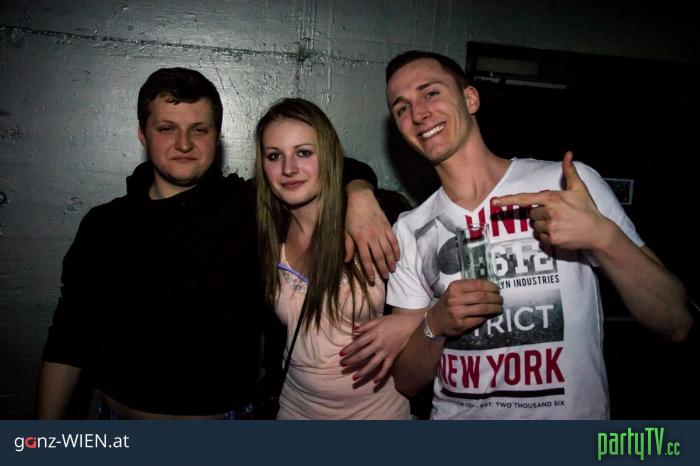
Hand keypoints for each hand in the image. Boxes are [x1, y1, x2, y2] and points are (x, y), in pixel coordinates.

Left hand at [339, 312, 422, 383]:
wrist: (409, 324)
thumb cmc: (392, 320)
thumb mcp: (378, 319)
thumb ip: (366, 325)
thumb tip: (353, 330)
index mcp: (374, 333)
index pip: (358, 343)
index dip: (349, 349)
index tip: (341, 354)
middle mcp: (379, 344)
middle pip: (363, 355)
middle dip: (351, 361)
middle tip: (343, 365)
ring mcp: (386, 351)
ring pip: (373, 364)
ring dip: (363, 372)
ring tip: (354, 378)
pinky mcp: (393, 356)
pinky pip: (386, 368)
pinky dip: (381, 375)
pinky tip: (374, 381)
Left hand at [345, 180, 399, 282]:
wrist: (361, 199)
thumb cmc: (351, 216)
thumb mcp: (346, 231)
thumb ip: (348, 247)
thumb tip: (346, 261)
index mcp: (361, 240)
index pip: (366, 259)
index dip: (370, 271)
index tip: (373, 280)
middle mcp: (372, 237)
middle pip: (379, 257)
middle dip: (383, 268)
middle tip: (385, 277)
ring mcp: (381, 232)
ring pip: (388, 250)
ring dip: (391, 261)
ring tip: (393, 269)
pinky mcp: (387, 227)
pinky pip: (394, 240)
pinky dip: (396, 249)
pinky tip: (397, 257)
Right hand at [428, 279, 502, 336]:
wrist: (434, 321)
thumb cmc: (447, 303)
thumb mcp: (454, 291)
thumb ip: (469, 288)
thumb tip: (491, 287)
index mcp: (455, 287)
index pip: (478, 284)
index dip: (491, 286)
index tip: (497, 289)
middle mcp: (455, 298)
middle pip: (483, 296)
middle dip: (496, 298)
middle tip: (501, 299)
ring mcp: (458, 312)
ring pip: (483, 308)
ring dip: (495, 308)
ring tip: (499, 308)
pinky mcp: (461, 324)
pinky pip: (479, 319)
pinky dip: (486, 317)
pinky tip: (489, 315)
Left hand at [491, 151, 611, 250]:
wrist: (598, 232)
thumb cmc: (587, 209)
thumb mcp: (579, 188)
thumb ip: (569, 171)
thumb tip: (568, 153)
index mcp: (552, 198)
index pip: (526, 199)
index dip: (508, 200)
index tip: (494, 202)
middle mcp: (549, 212)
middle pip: (531, 214)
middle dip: (540, 214)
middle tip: (556, 214)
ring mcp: (551, 227)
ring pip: (535, 227)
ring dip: (543, 226)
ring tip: (560, 224)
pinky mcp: (553, 239)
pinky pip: (541, 238)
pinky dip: (548, 236)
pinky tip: (560, 232)